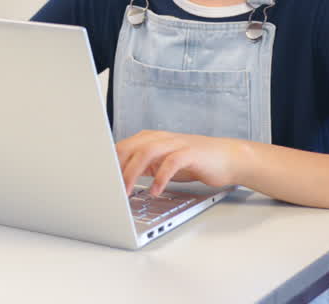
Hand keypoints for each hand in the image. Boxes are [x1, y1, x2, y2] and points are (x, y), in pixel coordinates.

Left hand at [116, 130, 247, 194]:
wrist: (228, 158)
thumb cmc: (195, 161)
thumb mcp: (163, 163)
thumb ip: (144, 166)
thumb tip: (121, 178)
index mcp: (151, 139)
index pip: (123, 147)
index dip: (110, 163)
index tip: (100, 179)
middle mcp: (161, 138)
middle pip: (131, 147)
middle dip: (117, 167)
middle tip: (109, 188)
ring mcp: (176, 143)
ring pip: (147, 152)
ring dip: (134, 172)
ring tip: (127, 191)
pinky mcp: (191, 153)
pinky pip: (171, 163)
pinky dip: (161, 177)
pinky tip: (155, 190)